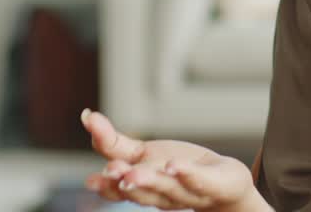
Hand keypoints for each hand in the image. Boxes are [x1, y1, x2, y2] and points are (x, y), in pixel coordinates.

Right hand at [81, 107, 258, 211]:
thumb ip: (113, 142)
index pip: (119, 186)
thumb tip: (84, 116)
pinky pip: (200, 180)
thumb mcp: (143, 154)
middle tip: (113, 172)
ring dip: (151, 181)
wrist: (225, 186)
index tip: (92, 178)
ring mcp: (187, 191)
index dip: (106, 184)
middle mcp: (161, 193)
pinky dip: (186, 173)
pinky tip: (174, 164)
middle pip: (141, 191)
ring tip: (135, 172)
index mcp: (141, 186)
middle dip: (127, 182)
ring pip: (167, 189)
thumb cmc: (179, 168)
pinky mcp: (213, 185)